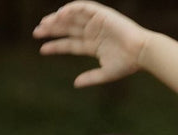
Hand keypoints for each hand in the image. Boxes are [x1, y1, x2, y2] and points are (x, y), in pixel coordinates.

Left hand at [33, 1, 149, 86]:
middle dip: (52, 30)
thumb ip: (90, 78)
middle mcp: (93, 32)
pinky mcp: (101, 13)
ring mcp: (97, 22)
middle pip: (67, 29)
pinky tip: (59, 15)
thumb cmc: (128, 64)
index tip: (42, 50)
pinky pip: (82, 7)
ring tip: (43, 24)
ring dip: (57, 19)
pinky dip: (71, 9)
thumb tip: (75, 84)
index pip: (70, 44)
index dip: (56, 46)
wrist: (141, 52)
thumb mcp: (106, 73)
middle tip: (36, 32)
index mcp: (94, 45)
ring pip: (72, 17)